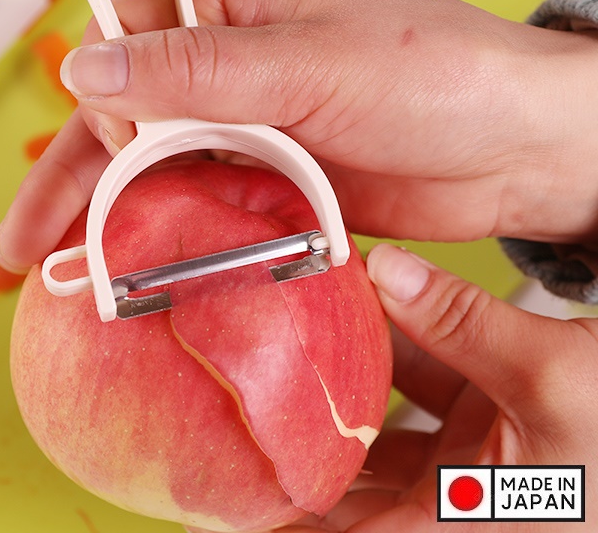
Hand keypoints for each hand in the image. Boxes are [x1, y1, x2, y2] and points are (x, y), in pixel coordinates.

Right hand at [0, 0, 597, 271]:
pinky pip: (202, 206)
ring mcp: (250, 125)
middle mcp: (231, 62)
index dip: (105, 96)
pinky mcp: (272, 178)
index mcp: (233, 1)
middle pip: (126, 117)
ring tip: (54, 271)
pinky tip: (131, 274)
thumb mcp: (312, 62)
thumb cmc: (437, 76)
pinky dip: (166, 239)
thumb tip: (88, 64)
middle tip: (24, 243)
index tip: (111, 148)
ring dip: (108, 218)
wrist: (521, 148)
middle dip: (73, 177)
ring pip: (156, 168)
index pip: (129, 40)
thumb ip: (198, 69)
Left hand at [189, 243, 597, 532]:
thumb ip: (466, 326)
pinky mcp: (484, 414)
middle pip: (346, 474)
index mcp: (458, 524)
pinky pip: (419, 378)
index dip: (272, 510)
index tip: (217, 476)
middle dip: (297, 431)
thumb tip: (388, 271)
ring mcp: (468, 456)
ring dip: (341, 372)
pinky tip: (361, 298)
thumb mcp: (560, 385)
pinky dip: (392, 341)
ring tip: (285, 328)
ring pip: (378, 416)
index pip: (337, 528)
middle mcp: (454, 500)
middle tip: (237, 383)